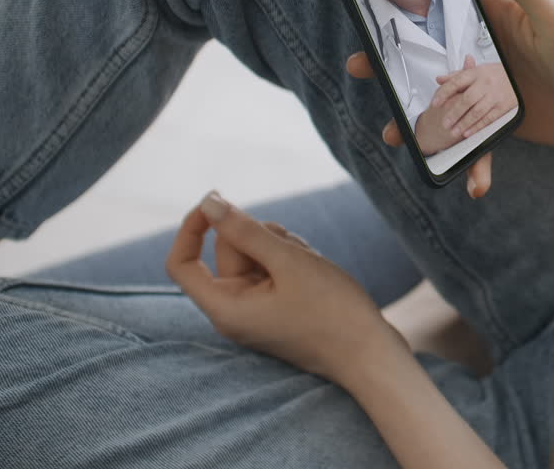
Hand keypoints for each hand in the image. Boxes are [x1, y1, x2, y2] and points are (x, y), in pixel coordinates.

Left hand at [166, 191, 406, 385]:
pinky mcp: (277, 307)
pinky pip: (272, 270)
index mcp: (226, 308)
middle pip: (227, 253)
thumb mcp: (289, 262)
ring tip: (311, 263)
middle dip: (257, 236)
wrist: (371, 353)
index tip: (217, 201)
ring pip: (254, 256)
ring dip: (280, 247)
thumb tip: (209, 202)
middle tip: (292, 246)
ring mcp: (257, 310)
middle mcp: (235, 312)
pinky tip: (316, 269)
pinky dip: (290, 260)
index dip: (192, 228)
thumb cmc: (332, 311)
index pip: (182, 263)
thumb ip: (246, 230)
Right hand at [346, 0, 553, 196]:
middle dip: (392, 66)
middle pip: (428, 57)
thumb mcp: (553, 16)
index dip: (402, 6)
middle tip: (360, 71)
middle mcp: (487, 52)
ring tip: (398, 138)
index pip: (440, 5)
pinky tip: (472, 185)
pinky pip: (477, 144)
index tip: (366, 11)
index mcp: (494, 18)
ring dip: (418, 122)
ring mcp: (493, 90)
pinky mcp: (505, 123)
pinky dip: (472, 164)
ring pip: (443, 105)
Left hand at [430, 55, 518, 138]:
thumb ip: (457, 75)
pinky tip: (468, 132)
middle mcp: (485, 83)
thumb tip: (439, 79)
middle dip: (454, 113)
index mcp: (476, 73)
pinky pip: (489, 118)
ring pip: (477, 111)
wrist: (518, 75)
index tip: (435, 103)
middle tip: (445, 123)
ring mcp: (495, 95)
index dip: (444, 93)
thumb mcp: (476, 71)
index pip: (456, 82)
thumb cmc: (495, 74)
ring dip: (464, 123)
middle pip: (467, 100)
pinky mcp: (503, 106)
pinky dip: (477, 127)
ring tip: (454, 131)